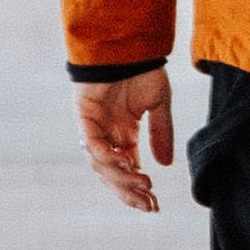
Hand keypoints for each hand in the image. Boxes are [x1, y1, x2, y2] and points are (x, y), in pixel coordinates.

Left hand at [75, 69, 173, 212]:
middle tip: (147, 205)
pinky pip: (92, 143)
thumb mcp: (159, 105)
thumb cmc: (141, 69)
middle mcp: (107, 134)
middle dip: (128, 192)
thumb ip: (161, 134)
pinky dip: (107, 156)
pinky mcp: (84, 116)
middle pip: (113, 174)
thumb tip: (166, 165)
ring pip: (102, 164)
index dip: (138, 189)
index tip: (154, 206)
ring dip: (121, 177)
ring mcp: (94, 126)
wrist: (128, 43)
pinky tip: (126, 164)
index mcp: (124, 134)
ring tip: (143, 184)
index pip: (128, 169)